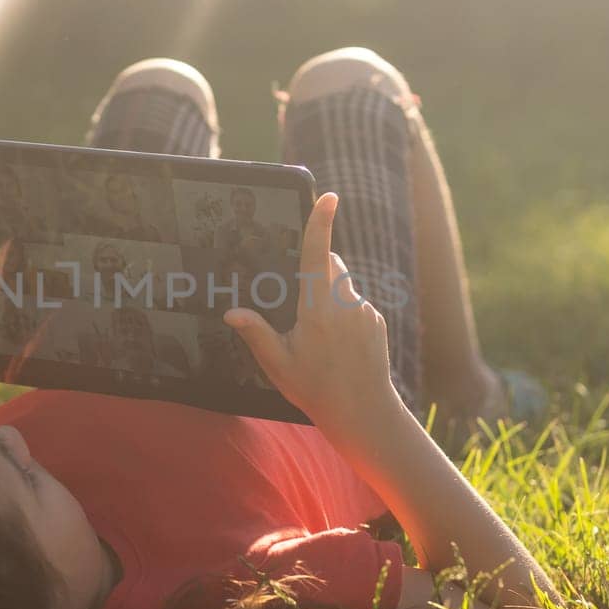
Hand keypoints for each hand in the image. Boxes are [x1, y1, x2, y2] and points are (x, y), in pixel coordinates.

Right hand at [223, 192, 403, 433]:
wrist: (363, 412)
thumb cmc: (315, 388)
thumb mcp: (278, 364)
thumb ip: (256, 333)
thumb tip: (232, 313)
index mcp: (317, 308)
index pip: (318, 255)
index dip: (321, 223)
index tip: (329, 197)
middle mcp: (344, 303)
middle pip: (330, 265)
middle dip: (315, 270)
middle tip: (298, 305)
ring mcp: (365, 311)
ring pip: (343, 286)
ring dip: (329, 295)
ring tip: (319, 336)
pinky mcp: (376, 321)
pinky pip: (356, 304)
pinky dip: (344, 313)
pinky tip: (337, 345)